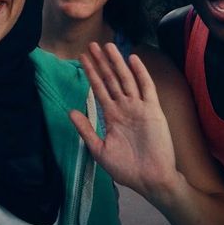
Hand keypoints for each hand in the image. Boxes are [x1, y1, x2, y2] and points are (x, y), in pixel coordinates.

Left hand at [70, 42, 180, 196]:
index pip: (99, 89)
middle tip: (92, 45)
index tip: (82, 58)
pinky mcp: (153, 111)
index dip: (91, 73)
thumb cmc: (126, 169)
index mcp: (112, 116)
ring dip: (117, 63)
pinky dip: (140, 73)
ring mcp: (139, 108)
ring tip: (108, 46)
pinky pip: (147, 88)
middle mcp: (125, 108)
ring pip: (126, 79)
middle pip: (111, 80)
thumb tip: (70, 111)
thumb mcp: (99, 149)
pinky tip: (132, 59)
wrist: (151, 179)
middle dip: (101, 63)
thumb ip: (86, 130)